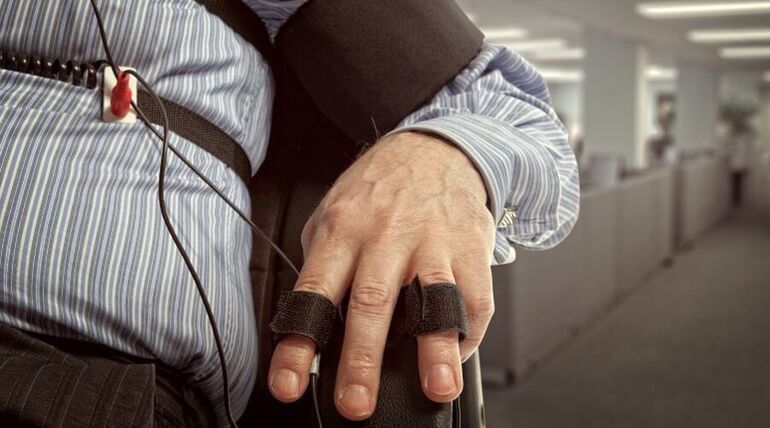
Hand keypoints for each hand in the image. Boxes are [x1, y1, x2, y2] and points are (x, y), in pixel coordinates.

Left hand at [268, 131, 495, 419]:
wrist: (434, 148)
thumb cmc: (379, 190)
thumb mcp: (333, 215)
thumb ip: (323, 267)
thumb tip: (310, 331)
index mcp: (343, 232)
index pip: (314, 293)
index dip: (298, 342)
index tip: (288, 384)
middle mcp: (386, 237)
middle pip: (372, 301)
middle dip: (362, 358)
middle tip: (356, 401)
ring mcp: (431, 242)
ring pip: (432, 297)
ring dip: (434, 347)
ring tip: (437, 386)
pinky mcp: (469, 247)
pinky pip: (474, 295)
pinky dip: (468, 333)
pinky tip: (457, 357)